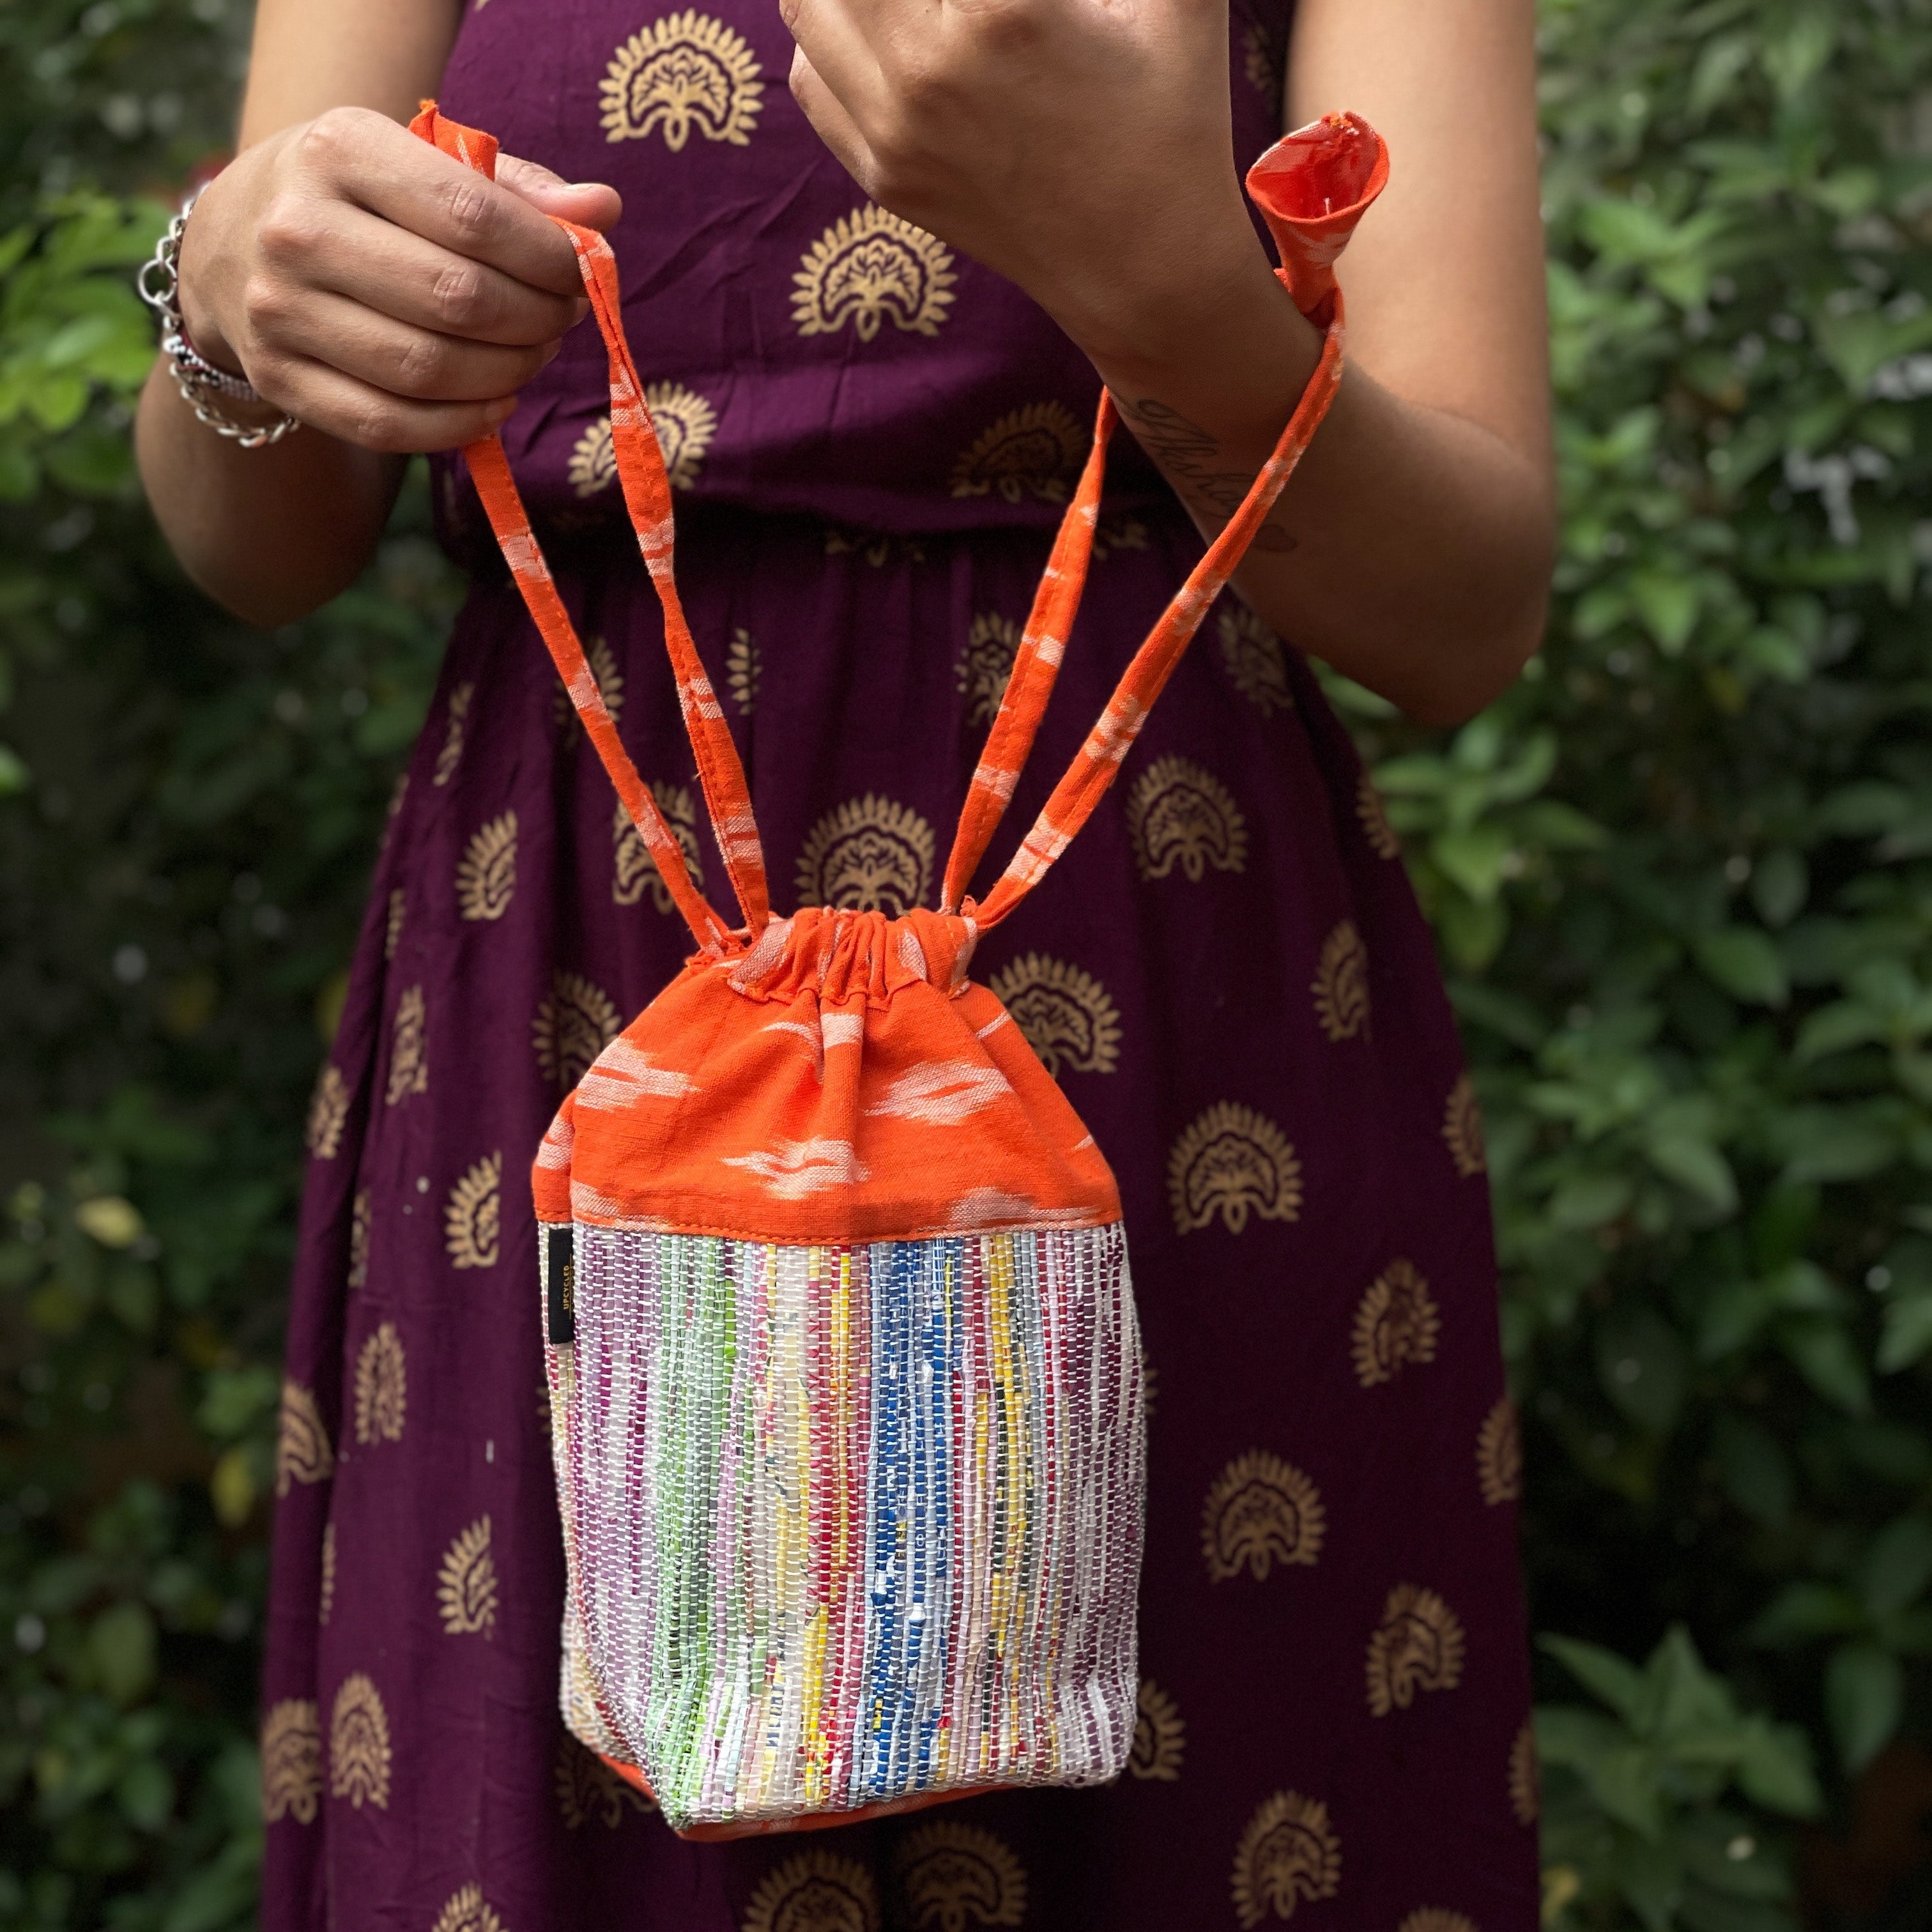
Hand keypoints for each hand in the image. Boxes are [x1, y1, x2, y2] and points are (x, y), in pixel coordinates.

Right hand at [175, 106, 621, 452]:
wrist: (232, 246)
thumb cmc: (358, 199)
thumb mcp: (421, 164)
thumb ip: (517, 188)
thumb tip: (603, 211)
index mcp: (338, 149)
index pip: (473, 215)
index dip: (548, 258)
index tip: (578, 273)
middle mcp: (298, 228)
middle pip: (457, 299)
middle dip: (536, 320)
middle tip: (561, 319)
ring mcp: (280, 310)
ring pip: (429, 369)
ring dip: (507, 374)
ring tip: (530, 355)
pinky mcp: (281, 378)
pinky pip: (392, 424)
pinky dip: (462, 424)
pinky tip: (494, 402)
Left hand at [781, 0, 1280, 364]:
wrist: (1145, 269)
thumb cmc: (1174, 116)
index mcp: (998, 13)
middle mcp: (925, 70)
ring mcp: (893, 132)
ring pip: (805, 3)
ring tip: (902, 0)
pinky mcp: (883, 176)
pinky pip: (809, 78)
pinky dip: (827, 35)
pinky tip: (879, 23)